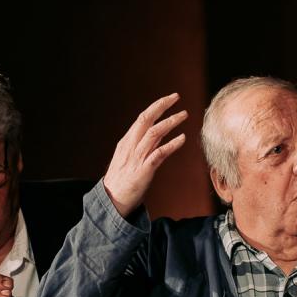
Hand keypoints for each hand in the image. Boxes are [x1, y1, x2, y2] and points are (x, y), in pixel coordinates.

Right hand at [102, 93, 188, 217]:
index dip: (157, 106)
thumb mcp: (129, 157)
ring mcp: (137, 158)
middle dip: (161, 106)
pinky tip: (182, 138)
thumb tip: (160, 132)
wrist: (112, 200)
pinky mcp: (144, 170)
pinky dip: (171, 144)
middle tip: (176, 97)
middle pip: (146, 119)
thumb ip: (144, 145)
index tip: (170, 98)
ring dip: (170, 122)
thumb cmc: (122, 180)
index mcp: (127, 141)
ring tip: (184, 115)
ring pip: (154, 133)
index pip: (142, 118)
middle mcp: (131, 146)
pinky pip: (159, 154)